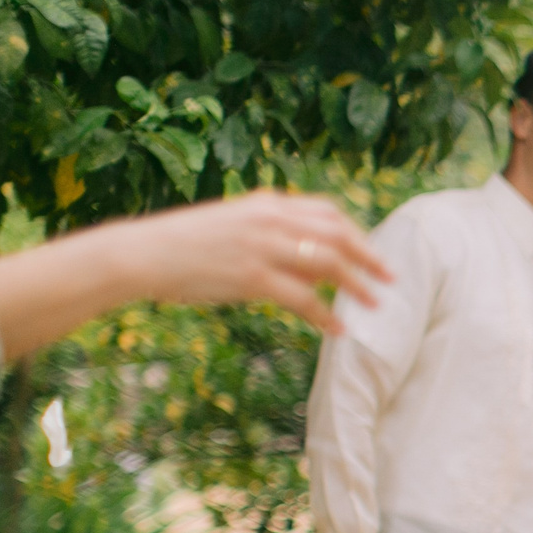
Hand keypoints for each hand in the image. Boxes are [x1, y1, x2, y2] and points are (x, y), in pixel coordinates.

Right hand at [132, 193, 389, 333]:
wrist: (141, 253)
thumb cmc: (183, 244)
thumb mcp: (232, 225)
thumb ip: (270, 234)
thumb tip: (311, 264)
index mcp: (266, 203)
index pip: (327, 212)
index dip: (355, 233)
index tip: (370, 251)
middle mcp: (270, 219)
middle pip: (337, 234)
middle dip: (368, 257)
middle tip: (390, 277)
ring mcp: (262, 246)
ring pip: (328, 263)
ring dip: (357, 286)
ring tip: (374, 304)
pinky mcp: (252, 276)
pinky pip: (303, 298)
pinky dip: (326, 315)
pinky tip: (338, 329)